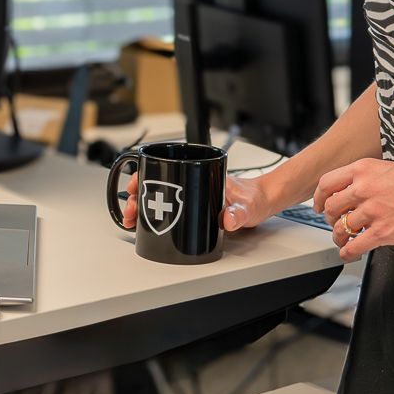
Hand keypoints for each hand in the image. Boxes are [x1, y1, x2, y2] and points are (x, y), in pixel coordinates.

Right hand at [120, 171, 279, 231]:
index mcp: (201, 173)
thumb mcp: (248, 207)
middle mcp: (193, 182)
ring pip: (158, 196)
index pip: (165, 169)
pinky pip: (168, 207)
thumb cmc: (255, 198)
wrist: (263, 202)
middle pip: (156, 184)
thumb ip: (239, 213)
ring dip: (142, 206)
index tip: (133, 187)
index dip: (144, 177)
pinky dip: (154, 214)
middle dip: (136, 196)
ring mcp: (191, 194)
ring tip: (132, 219)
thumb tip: (227, 218)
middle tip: (130, 210)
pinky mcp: (193, 207)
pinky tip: (147, 224)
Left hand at [313, 158, 393, 261]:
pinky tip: (350, 254)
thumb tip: (357, 193)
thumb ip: (370, 180)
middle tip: (335, 224)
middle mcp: (364, 188)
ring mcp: (373, 211)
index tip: (318, 205)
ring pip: (341, 228)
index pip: (327, 183)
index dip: (318, 198)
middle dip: (330, 219)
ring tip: (344, 240)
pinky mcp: (383, 232)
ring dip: (339, 237)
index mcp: (365, 170)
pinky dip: (348, 253)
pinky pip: (355, 246)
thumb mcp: (391, 169)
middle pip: (330, 207)